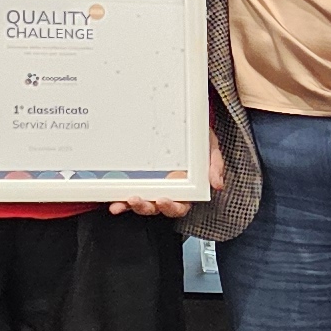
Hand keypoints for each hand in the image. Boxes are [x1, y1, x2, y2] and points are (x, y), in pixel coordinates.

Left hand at [111, 139, 226, 220]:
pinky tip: (113, 199)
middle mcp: (167, 190)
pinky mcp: (138, 177)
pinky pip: (127, 189)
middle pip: (156, 208)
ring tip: (123, 201)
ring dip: (130, 205)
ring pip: (140, 202)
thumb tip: (217, 184)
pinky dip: (119, 196)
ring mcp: (151, 184)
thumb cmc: (199, 139)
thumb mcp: (211, 148)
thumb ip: (215, 165)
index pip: (179, 206)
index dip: (171, 207)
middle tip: (138, 199)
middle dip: (146, 207)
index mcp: (186, 188)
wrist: (186, 122)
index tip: (163, 200)